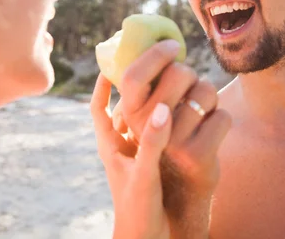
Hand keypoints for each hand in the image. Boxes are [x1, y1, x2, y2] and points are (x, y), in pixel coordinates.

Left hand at [91, 74, 172, 238]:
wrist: (151, 238)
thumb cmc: (139, 210)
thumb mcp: (143, 175)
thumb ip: (152, 143)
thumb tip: (165, 109)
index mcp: (110, 145)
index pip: (98, 108)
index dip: (102, 83)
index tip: (111, 63)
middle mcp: (123, 145)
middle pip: (122, 105)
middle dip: (134, 85)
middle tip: (150, 62)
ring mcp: (139, 153)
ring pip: (142, 116)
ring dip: (154, 97)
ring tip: (169, 78)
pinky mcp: (156, 161)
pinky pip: (161, 131)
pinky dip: (171, 117)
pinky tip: (186, 108)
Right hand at [113, 40, 231, 235]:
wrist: (178, 192)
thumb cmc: (165, 139)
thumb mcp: (145, 118)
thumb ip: (145, 89)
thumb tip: (157, 45)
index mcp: (129, 115)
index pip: (134, 75)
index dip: (155, 54)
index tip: (172, 45)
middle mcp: (146, 128)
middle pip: (179, 74)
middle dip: (192, 75)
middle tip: (190, 87)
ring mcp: (172, 143)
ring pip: (205, 91)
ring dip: (209, 98)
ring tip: (200, 113)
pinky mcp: (198, 155)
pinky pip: (222, 115)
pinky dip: (222, 119)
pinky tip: (210, 133)